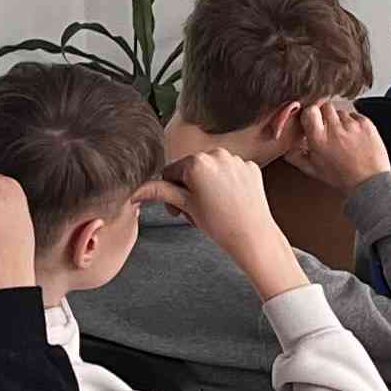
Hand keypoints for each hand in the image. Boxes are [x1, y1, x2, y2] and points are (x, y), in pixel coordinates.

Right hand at [157, 148, 302, 297]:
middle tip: (196, 211)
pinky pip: (232, 171)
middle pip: (192, 168)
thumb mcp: (186, 206)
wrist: (253, 236)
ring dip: (209, 184)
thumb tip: (137, 191)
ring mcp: (236, 159)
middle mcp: (217, 154)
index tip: (178, 208)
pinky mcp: (251, 166)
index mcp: (196, 162)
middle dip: (190, 187)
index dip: (170, 192)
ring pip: (212, 169)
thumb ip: (161, 192)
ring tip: (215, 207)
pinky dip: (229, 183)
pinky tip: (230, 201)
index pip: (171, 171)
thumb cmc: (219, 224)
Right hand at [281, 99, 390, 192]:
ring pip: (341, 111)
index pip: (310, 110)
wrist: (368, 182)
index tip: (313, 120)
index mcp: (319, 139)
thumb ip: (295, 156)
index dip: (311, 114)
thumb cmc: (342, 178)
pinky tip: (354, 136)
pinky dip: (354, 123)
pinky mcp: (366, 124)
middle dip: (325, 116)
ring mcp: (352, 125)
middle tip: (329, 129)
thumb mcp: (313, 170)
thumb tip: (286, 147)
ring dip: (340, 120)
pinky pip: (356, 115)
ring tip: (344, 136)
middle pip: (326, 107)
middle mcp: (335, 129)